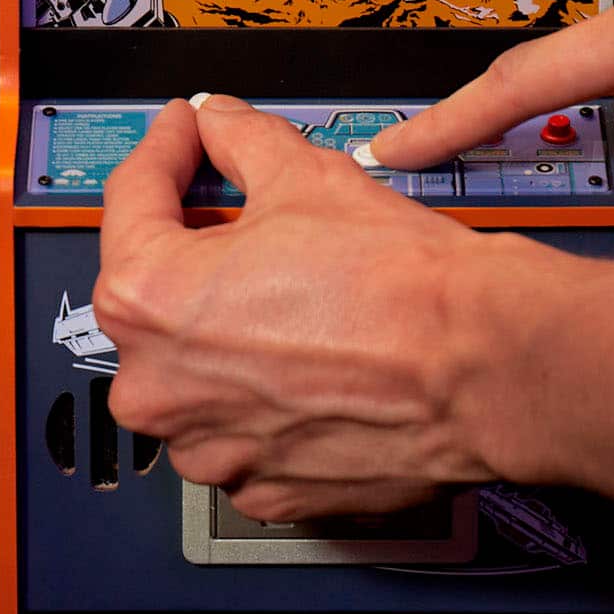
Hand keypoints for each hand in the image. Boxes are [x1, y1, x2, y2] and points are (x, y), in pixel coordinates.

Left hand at [94, 96, 510, 519]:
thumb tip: (220, 123)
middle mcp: (158, 387)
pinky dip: (267, 394)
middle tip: (249, 211)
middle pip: (157, 295)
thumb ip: (240, 141)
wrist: (483, 366)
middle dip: (198, 247)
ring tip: (296, 296)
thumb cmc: (401, 286)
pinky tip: (313, 359)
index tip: (185, 134)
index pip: (131, 201)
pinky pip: (244, 428)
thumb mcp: (306, 175)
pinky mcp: (262, 490)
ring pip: (199, 371)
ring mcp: (209, 449)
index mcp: (147, 299)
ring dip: (230, 331)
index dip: (165, 149)